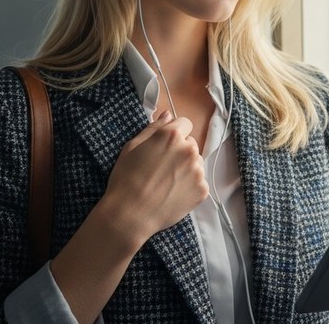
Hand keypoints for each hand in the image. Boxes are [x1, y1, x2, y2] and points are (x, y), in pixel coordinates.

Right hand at [101, 111, 208, 242]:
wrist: (130, 214)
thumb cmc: (126, 178)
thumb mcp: (132, 146)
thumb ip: (153, 127)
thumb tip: (168, 114)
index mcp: (172, 135)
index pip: (184, 123)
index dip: (174, 133)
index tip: (164, 146)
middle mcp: (189, 150)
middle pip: (191, 144)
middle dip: (180, 151)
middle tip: (162, 167)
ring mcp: (198, 171)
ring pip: (196, 162)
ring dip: (186, 168)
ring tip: (166, 182)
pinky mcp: (202, 190)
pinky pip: (198, 181)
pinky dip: (189, 186)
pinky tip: (172, 193)